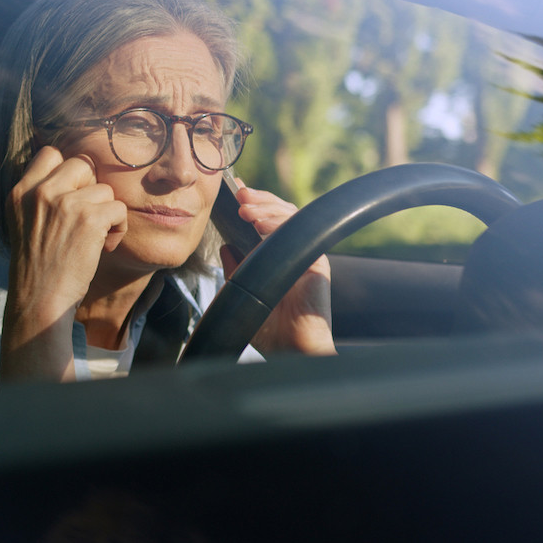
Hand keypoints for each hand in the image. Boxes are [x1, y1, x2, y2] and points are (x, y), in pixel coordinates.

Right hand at [0, 146, 128, 382]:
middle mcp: (40, 192)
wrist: (39, 301)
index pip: (50, 154)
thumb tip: (75, 173)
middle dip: (91, 189)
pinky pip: (119, 208)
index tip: (73, 195)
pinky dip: (118, 228)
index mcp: (19, 192)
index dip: (68, 172)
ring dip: (106, 213)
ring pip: (104, 189)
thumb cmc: (37, 268)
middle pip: (82, 164)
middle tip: (86, 218)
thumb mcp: (23, 224)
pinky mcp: (89, 218)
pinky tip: (104, 247)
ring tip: (95, 239)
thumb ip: (39, 197)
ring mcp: (65, 203)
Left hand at [220, 179, 335, 354]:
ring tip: (245, 207)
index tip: (234, 193)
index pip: (267, 222)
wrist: (288, 349)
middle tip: (239, 194)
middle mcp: (293, 252)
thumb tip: (225, 248)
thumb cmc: (268, 329)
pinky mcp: (316, 261)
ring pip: (290, 217)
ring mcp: (306, 254)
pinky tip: (260, 223)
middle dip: (259, 199)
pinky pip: (298, 234)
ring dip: (266, 207)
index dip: (254, 205)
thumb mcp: (242, 293)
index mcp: (277, 257)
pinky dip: (278, 224)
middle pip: (280, 213)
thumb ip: (235, 270)